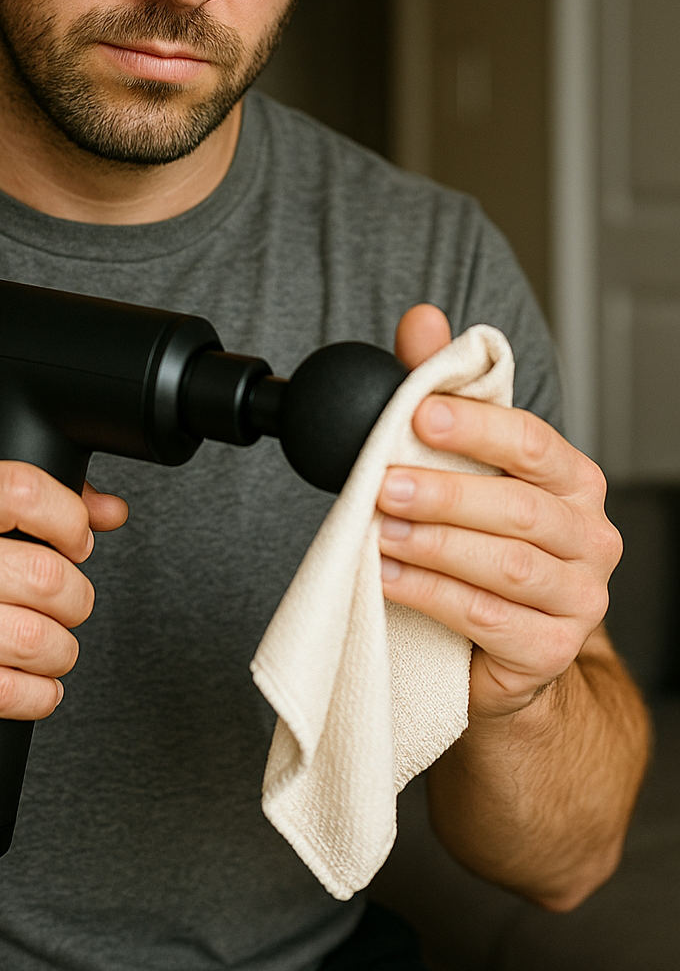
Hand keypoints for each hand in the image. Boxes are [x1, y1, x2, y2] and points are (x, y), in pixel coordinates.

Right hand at [0, 464, 127, 747]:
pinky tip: (30, 687)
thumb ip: (25, 507)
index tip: (75, 544)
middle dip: (75, 601)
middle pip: (45, 576)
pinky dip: (40, 695)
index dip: (69, 521)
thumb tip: (109, 510)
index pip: (21, 488)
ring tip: (47, 651)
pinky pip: (12, 692)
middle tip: (64, 610)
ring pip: (37, 640)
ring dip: (60, 653)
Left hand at [377, 305, 620, 718]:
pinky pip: (489, 619)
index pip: (532, 442)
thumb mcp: (463, 466)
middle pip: (517, 507)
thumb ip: (443, 391)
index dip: (476, 427)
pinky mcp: (550, 649)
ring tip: (381, 531)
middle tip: (384, 483)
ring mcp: (578, 598)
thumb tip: (422, 322)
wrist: (503, 647)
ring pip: (506, 565)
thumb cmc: (482, 545)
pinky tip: (390, 579)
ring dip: (435, 545)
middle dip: (444, 493)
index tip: (419, 414)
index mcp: (572, 481)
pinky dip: (433, 595)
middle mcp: (589, 537)